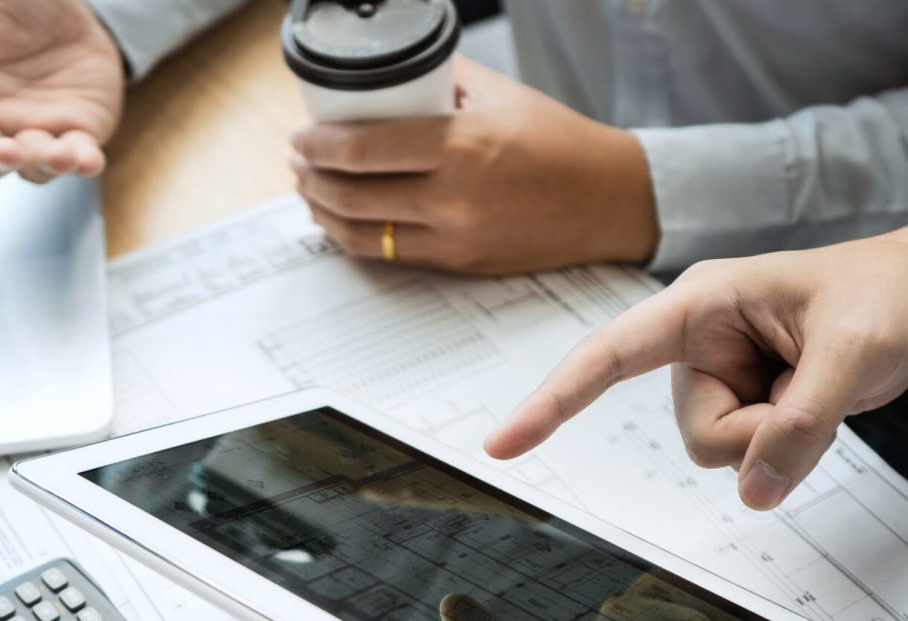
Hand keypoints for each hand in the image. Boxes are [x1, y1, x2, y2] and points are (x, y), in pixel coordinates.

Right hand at [0, 0, 123, 184]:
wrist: (74, 4)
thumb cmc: (16, 1)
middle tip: (4, 151)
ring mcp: (31, 131)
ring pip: (27, 167)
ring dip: (39, 165)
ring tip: (57, 153)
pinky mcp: (75, 133)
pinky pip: (77, 158)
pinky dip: (82, 162)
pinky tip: (89, 161)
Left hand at [290, 58, 657, 274]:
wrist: (608, 199)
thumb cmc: (557, 140)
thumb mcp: (498, 94)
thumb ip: (440, 79)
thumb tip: (386, 68)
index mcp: (462, 145)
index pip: (362, 150)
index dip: (317, 145)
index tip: (300, 136)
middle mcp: (454, 198)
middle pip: (352, 195)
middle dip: (310, 178)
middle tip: (299, 160)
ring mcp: (456, 239)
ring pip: (362, 234)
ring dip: (324, 212)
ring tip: (311, 190)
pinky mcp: (461, 266)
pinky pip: (390, 255)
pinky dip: (356, 237)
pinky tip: (343, 221)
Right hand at [484, 214, 907, 509]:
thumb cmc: (884, 298)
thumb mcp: (856, 352)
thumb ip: (802, 423)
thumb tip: (755, 495)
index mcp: (702, 301)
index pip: (610, 354)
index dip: (554, 400)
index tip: (501, 443)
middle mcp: (698, 341)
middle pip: (697, 434)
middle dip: (762, 433)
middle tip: (819, 384)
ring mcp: (719, 375)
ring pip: (722, 453)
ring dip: (779, 437)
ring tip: (821, 383)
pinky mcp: (742, 402)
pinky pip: (749, 457)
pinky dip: (789, 444)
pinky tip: (817, 400)